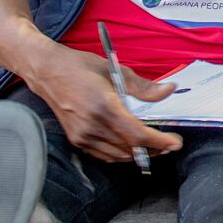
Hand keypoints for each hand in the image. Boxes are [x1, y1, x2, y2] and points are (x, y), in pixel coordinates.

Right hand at [28, 44, 182, 162]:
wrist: (47, 71)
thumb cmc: (81, 67)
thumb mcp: (115, 70)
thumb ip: (144, 87)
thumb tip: (170, 90)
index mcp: (103, 106)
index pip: (137, 134)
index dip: (159, 142)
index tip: (176, 142)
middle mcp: (91, 125)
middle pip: (130, 148)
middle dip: (154, 149)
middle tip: (170, 144)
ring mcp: (82, 135)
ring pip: (118, 155)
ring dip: (139, 154)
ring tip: (156, 146)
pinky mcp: (76, 140)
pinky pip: (104, 155)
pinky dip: (121, 154)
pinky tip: (132, 147)